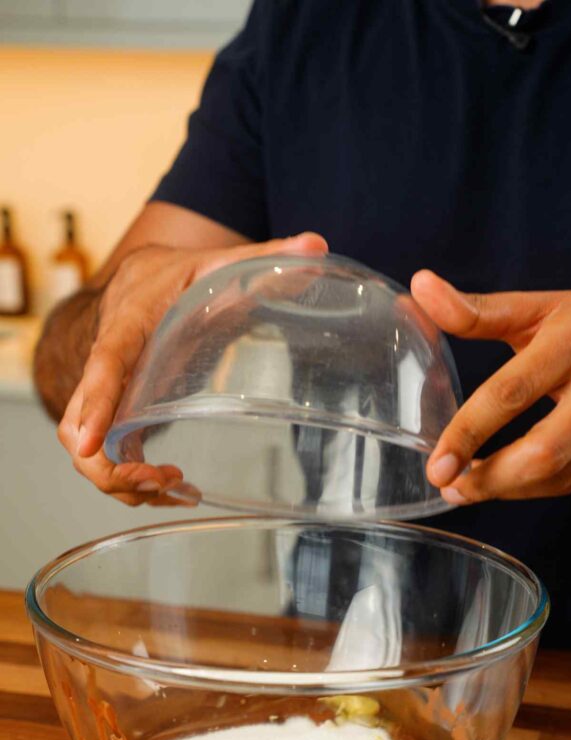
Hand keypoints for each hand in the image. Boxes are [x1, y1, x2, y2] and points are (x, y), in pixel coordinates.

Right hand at [58, 232, 327, 504]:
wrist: (138, 279)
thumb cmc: (176, 275)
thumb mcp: (217, 262)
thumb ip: (266, 259)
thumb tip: (318, 246)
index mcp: (129, 322)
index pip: (104, 364)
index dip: (95, 405)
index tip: (90, 445)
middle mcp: (107, 360)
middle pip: (78, 424)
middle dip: (110, 466)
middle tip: (162, 479)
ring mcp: (105, 392)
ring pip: (85, 449)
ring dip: (121, 481)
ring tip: (175, 487)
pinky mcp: (114, 412)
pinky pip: (106, 455)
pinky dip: (129, 481)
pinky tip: (169, 487)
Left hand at [411, 270, 570, 503]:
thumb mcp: (536, 310)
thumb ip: (477, 311)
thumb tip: (419, 284)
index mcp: (568, 342)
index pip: (510, 393)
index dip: (468, 433)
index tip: (437, 464)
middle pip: (543, 450)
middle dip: (491, 479)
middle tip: (448, 488)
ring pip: (559, 474)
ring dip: (508, 489)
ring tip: (465, 489)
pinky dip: (533, 489)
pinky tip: (503, 483)